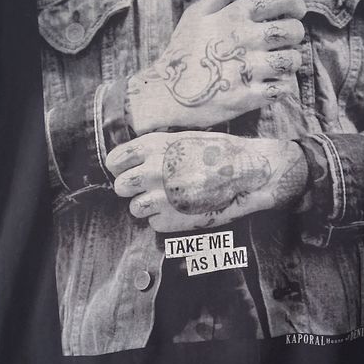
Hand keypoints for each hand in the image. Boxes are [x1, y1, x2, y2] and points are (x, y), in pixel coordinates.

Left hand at [105, 131, 308, 232]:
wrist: (249, 173)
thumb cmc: (220, 153)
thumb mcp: (183, 139)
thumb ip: (155, 151)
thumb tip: (133, 163)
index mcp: (153, 147)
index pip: (114, 161)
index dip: (121, 169)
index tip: (131, 172)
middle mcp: (152, 171)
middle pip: (120, 187)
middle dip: (132, 189)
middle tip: (151, 189)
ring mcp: (161, 198)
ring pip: (135, 208)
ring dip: (148, 207)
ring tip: (169, 201)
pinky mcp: (171, 220)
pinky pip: (154, 224)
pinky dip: (165, 220)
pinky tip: (183, 210)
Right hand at [125, 0, 307, 133]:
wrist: (164, 93)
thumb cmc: (184, 50)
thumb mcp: (198, 12)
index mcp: (234, 15)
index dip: (296, 5)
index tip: (294, 14)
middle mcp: (243, 38)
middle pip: (292, 31)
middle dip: (293, 37)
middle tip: (282, 44)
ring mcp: (246, 68)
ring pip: (291, 60)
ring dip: (289, 63)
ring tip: (276, 66)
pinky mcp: (247, 97)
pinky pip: (283, 89)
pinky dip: (282, 88)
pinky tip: (270, 85)